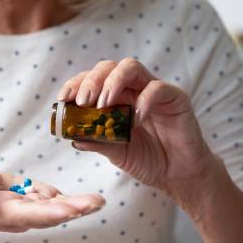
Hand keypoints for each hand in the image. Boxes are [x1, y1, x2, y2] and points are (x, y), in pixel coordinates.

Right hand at [0, 161, 104, 233]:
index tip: (67, 209)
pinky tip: (91, 200)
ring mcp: (32, 211)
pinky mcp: (39, 203)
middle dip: (72, 209)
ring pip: (58, 208)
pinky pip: (58, 201)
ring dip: (80, 205)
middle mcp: (20, 216)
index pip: (26, 213)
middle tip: (94, 203)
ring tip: (97, 201)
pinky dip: (72, 198)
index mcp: (0, 211)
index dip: (47, 212)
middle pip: (48, 214)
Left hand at [57, 58, 219, 193]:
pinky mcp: (175, 98)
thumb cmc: (148, 160)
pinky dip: (144, 100)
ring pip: (131, 67)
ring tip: (103, 104)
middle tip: (83, 101)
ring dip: (113, 82)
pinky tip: (136, 119)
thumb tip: (72, 138)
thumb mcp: (118, 153)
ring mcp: (154, 90)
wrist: (179, 175)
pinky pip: (157, 89)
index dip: (76, 84)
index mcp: (116, 98)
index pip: (93, 79)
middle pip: (108, 67)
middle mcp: (133, 89)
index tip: (63, 98)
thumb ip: (98, 143)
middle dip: (91, 80)